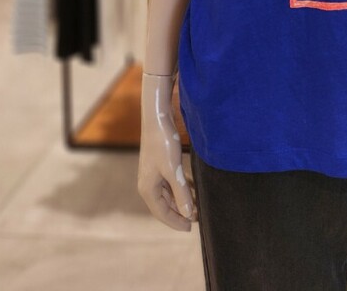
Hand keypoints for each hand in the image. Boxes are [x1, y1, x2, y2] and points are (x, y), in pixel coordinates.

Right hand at [137, 74, 196, 231]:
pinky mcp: (161, 166)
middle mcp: (148, 185)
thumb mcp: (173, 169)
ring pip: (170, 195)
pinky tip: (194, 189)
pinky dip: (183, 188)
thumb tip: (188, 215)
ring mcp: (154, 175)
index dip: (176, 222)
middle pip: (165, 206)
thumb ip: (181, 193)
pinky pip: (172, 183)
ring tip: (199, 206)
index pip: (162, 214)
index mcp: (147, 189)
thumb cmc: (163, 143)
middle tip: (199, 219)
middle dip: (181, 213)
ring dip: (183, 201)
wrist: (157, 118)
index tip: (192, 228)